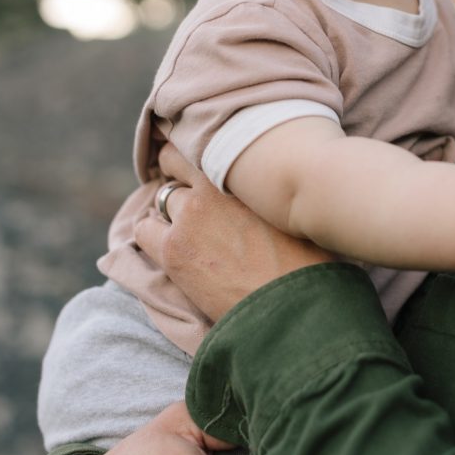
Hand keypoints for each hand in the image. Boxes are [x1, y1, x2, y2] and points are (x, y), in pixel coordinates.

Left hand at [134, 145, 333, 322]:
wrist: (294, 310)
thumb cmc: (310, 267)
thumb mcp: (297, 216)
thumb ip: (271, 195)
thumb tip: (272, 192)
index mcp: (246, 174)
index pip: (204, 144)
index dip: (197, 157)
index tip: (199, 169)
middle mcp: (214, 186)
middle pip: (177, 166)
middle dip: (182, 182)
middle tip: (191, 203)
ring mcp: (190, 217)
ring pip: (162, 198)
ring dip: (169, 212)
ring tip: (185, 232)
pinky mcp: (173, 250)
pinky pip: (144, 230)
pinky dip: (152, 235)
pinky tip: (168, 249)